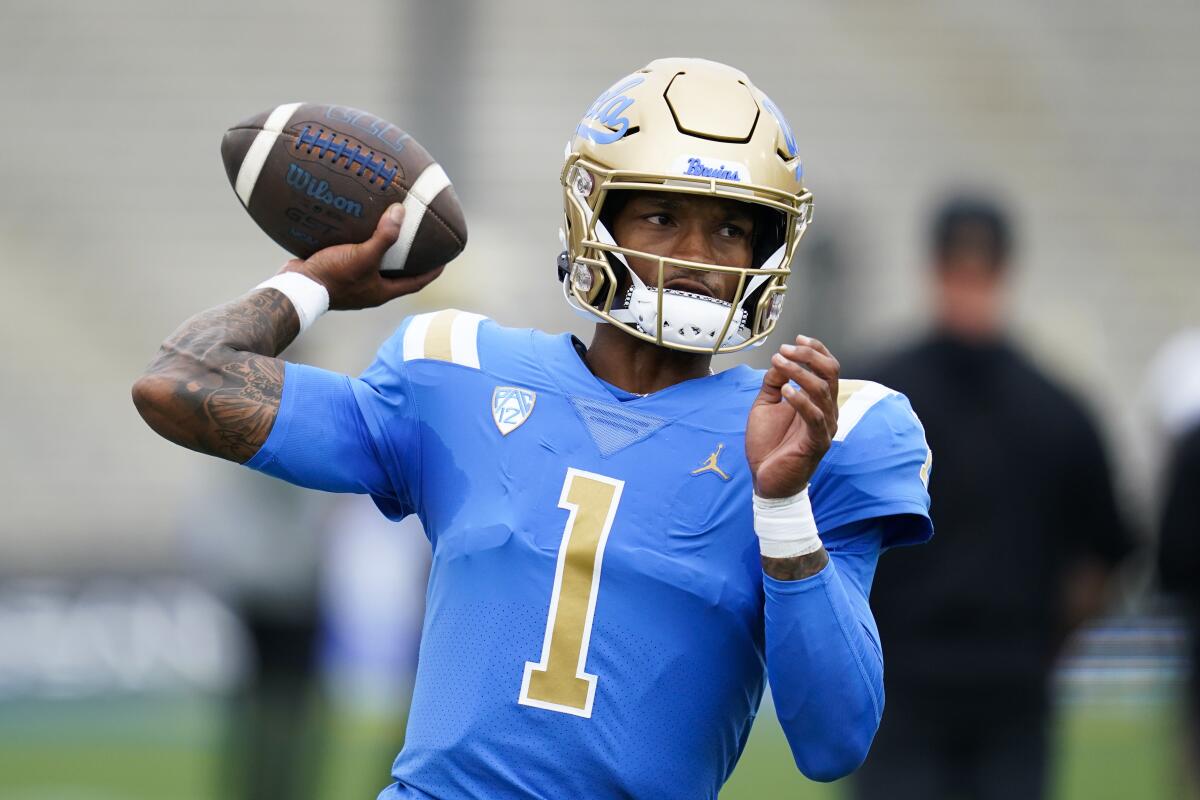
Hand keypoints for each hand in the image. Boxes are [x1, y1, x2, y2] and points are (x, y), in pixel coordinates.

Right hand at [280, 204, 444, 309]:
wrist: (296, 288)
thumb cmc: (334, 277)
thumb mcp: (363, 256)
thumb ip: (385, 237)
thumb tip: (401, 212)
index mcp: (382, 291)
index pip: (417, 282)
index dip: (433, 271)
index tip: (445, 258)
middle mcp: (370, 289)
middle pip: (398, 273)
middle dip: (409, 258)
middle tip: (420, 238)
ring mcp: (352, 282)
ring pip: (375, 264)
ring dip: (384, 248)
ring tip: (391, 227)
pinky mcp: (336, 271)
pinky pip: (354, 255)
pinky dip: (360, 242)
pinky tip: (359, 225)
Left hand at [746, 335, 839, 498]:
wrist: (767, 480)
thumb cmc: (769, 445)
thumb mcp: (766, 405)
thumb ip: (773, 383)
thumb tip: (780, 361)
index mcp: (818, 401)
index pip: (827, 368)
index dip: (815, 350)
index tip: (796, 339)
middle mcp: (827, 411)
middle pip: (830, 373)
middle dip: (809, 355)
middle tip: (786, 350)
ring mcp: (824, 427)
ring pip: (823, 390)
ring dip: (800, 372)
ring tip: (780, 365)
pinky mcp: (818, 443)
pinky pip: (815, 416)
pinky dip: (800, 400)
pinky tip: (785, 391)